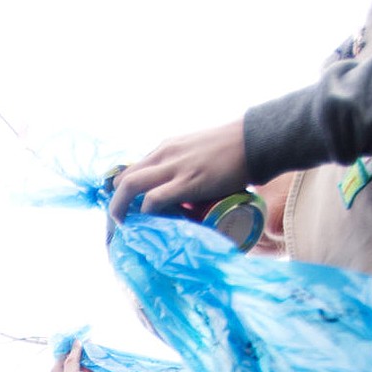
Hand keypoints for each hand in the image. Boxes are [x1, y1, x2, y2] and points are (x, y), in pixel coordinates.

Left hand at [108, 119, 248, 223]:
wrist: (256, 140)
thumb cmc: (233, 150)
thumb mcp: (198, 153)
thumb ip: (185, 169)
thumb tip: (183, 197)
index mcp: (165, 149)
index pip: (131, 171)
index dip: (123, 195)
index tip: (125, 215)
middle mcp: (163, 155)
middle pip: (122, 180)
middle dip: (115, 206)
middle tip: (119, 229)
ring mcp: (173, 167)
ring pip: (128, 187)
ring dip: (120, 211)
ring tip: (124, 231)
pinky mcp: (187, 182)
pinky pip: (153, 199)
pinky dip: (146, 214)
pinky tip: (150, 226)